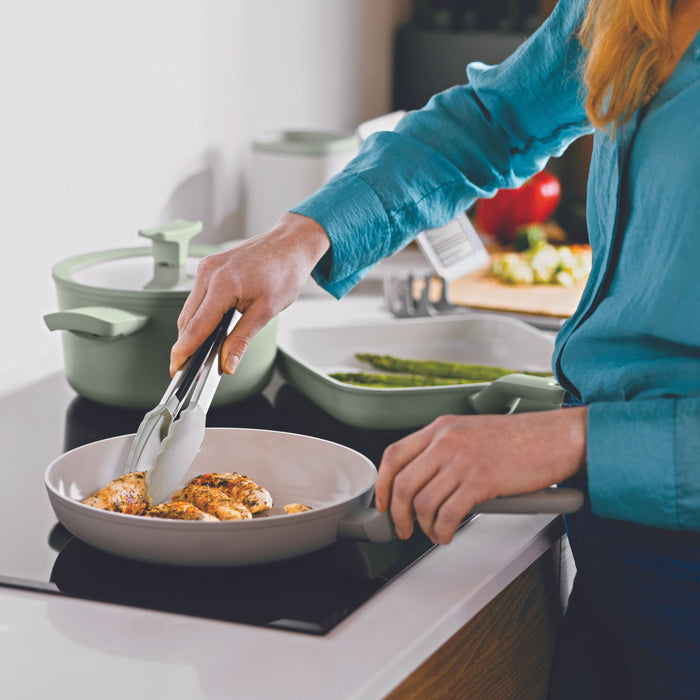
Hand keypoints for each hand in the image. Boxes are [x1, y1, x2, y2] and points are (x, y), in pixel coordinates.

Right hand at [170, 213, 330, 375]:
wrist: (291, 244)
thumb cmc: (284, 271)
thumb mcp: (266, 311)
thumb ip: (242, 339)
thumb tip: (228, 363)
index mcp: (223, 284)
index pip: (195, 326)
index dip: (184, 351)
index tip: (176, 369)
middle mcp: (209, 272)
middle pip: (187, 319)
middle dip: (186, 345)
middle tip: (189, 369)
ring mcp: (207, 267)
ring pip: (190, 308)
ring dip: (192, 330)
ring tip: (200, 352)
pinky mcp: (210, 266)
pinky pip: (197, 296)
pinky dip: (200, 314)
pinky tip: (209, 327)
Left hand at [375, 407, 586, 543]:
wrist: (556, 437)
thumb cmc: (520, 438)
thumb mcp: (472, 432)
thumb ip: (444, 450)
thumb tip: (423, 481)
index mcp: (441, 428)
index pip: (394, 455)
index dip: (382, 484)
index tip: (383, 503)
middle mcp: (446, 440)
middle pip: (402, 483)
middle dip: (397, 514)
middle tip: (403, 528)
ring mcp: (462, 460)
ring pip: (422, 502)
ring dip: (422, 526)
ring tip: (432, 534)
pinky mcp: (480, 481)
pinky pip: (447, 514)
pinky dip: (442, 531)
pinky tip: (447, 534)